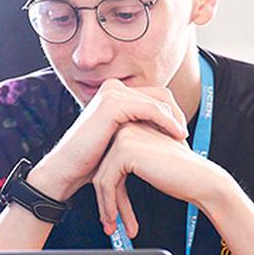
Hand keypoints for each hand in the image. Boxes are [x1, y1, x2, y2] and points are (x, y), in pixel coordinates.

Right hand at [29, 79, 188, 200]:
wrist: (67, 167)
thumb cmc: (90, 158)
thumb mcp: (119, 137)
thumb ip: (136, 126)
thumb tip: (165, 128)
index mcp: (114, 92)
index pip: (154, 95)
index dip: (172, 113)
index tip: (181, 134)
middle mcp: (113, 87)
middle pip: (159, 94)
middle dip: (176, 114)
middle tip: (185, 135)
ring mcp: (112, 93)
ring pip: (158, 100)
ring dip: (175, 119)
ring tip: (183, 138)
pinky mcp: (113, 104)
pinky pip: (151, 109)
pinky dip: (168, 122)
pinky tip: (177, 136)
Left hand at [93, 121, 224, 236]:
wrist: (202, 180)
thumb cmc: (181, 176)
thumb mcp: (148, 165)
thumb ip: (128, 165)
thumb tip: (101, 185)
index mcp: (132, 128)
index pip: (109, 163)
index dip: (109, 192)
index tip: (111, 213)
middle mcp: (126, 128)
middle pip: (102, 170)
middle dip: (105, 201)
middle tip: (109, 224)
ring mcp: (125, 137)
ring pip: (102, 178)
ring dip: (106, 206)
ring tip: (112, 226)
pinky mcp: (126, 151)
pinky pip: (106, 182)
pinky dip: (109, 204)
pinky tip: (116, 219)